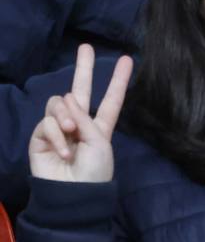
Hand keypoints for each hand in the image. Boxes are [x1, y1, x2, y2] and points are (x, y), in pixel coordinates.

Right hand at [29, 45, 133, 183]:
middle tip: (86, 47)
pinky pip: (47, 123)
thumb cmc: (93, 172)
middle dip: (83, 68)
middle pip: (80, 90)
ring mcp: (59, 128)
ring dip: (65, 115)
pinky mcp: (41, 136)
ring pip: (58, 104)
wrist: (73, 194)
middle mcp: (79, 124)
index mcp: (100, 127)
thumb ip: (85, 118)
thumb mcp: (98, 143)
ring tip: (71, 132)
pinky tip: (64, 151)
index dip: (117, 81)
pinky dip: (56, 135)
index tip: (126, 60)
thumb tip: (67, 97)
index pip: (110, 100)